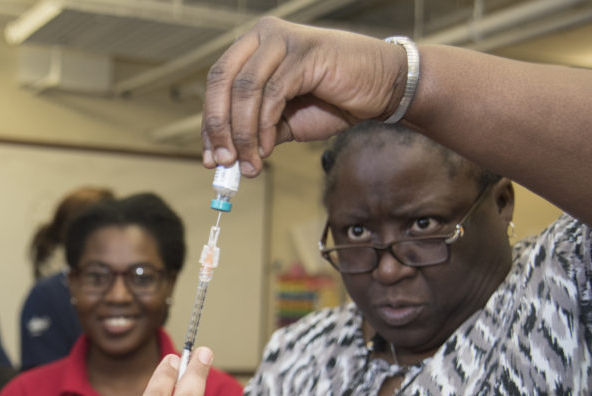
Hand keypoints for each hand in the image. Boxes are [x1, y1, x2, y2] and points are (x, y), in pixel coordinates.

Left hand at [201, 18, 407, 176]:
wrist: (382, 89)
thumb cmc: (334, 101)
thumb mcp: (285, 121)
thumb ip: (255, 132)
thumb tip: (223, 159)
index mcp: (253, 47)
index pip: (217, 83)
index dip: (210, 122)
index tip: (210, 158)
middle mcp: (264, 36)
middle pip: (222, 82)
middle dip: (218, 127)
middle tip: (223, 162)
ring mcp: (284, 40)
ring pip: (245, 91)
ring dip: (243, 134)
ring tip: (249, 164)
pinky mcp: (304, 53)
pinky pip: (272, 95)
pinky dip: (265, 127)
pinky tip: (268, 148)